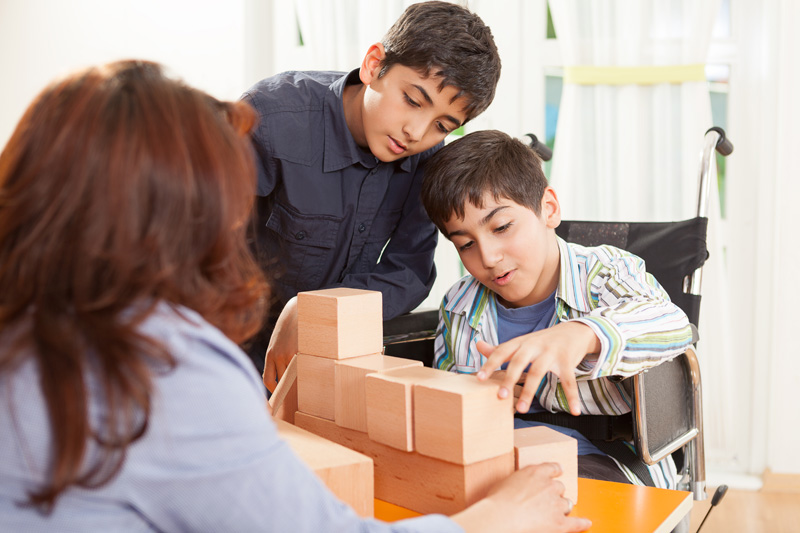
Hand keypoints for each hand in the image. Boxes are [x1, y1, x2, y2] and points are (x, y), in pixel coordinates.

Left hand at [263, 297, 298, 392]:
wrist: (297, 310)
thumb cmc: (288, 326)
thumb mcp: (279, 341)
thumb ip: (278, 355)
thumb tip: (283, 373)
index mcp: (270, 354)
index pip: (268, 379)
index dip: (273, 389)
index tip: (279, 393)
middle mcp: (277, 356)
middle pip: (281, 380)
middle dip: (287, 388)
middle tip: (294, 393)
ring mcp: (289, 354)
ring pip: (293, 375)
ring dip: (298, 379)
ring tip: (306, 379)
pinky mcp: (301, 351)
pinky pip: (302, 367)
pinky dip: (306, 370)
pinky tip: (312, 368)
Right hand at [451, 463, 590, 532]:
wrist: (501, 518)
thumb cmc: (497, 502)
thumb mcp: (504, 482)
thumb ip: (516, 482)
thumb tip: (514, 487)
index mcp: (536, 472)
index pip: (552, 468)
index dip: (555, 470)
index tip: (557, 472)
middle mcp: (550, 486)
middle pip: (560, 487)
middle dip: (555, 493)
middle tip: (545, 499)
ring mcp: (556, 505)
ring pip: (566, 503)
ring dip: (562, 506)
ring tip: (555, 511)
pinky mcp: (559, 523)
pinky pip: (575, 523)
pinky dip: (581, 523)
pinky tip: (585, 522)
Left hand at [475, 321, 599, 415]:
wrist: (573, 330)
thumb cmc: (542, 341)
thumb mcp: (521, 343)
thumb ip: (500, 349)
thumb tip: (477, 345)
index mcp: (520, 342)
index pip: (502, 351)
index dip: (490, 364)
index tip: (479, 378)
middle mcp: (534, 345)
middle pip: (519, 361)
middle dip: (509, 379)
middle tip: (500, 397)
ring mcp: (551, 352)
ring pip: (538, 372)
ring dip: (529, 392)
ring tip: (521, 410)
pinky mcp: (567, 360)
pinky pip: (568, 380)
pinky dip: (571, 396)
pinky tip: (574, 411)